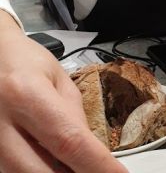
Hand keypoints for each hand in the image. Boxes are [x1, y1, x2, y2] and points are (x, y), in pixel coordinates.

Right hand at [0, 13, 127, 172]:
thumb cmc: (25, 61)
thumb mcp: (59, 79)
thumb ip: (75, 117)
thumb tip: (92, 153)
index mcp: (26, 95)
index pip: (69, 141)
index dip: (97, 165)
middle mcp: (0, 124)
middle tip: (96, 171)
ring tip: (76, 166)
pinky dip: (36, 171)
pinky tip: (52, 165)